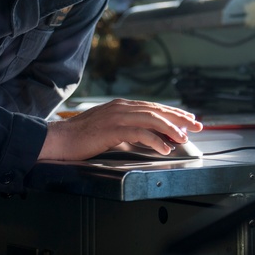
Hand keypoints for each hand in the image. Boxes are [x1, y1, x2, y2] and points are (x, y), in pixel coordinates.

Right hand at [39, 98, 202, 160]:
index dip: (173, 112)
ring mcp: (116, 116)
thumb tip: (148, 138)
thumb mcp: (108, 129)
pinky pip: (139, 133)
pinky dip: (155, 140)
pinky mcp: (111, 129)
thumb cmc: (80, 138)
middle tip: (197, 126)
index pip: (154, 107)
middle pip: (157, 110)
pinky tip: (165, 148)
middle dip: (179, 118)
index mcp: (121, 106)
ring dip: (171, 128)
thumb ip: (127, 130)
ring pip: (151, 119)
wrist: (58, 139)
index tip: (189, 119)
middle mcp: (121, 107)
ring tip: (184, 138)